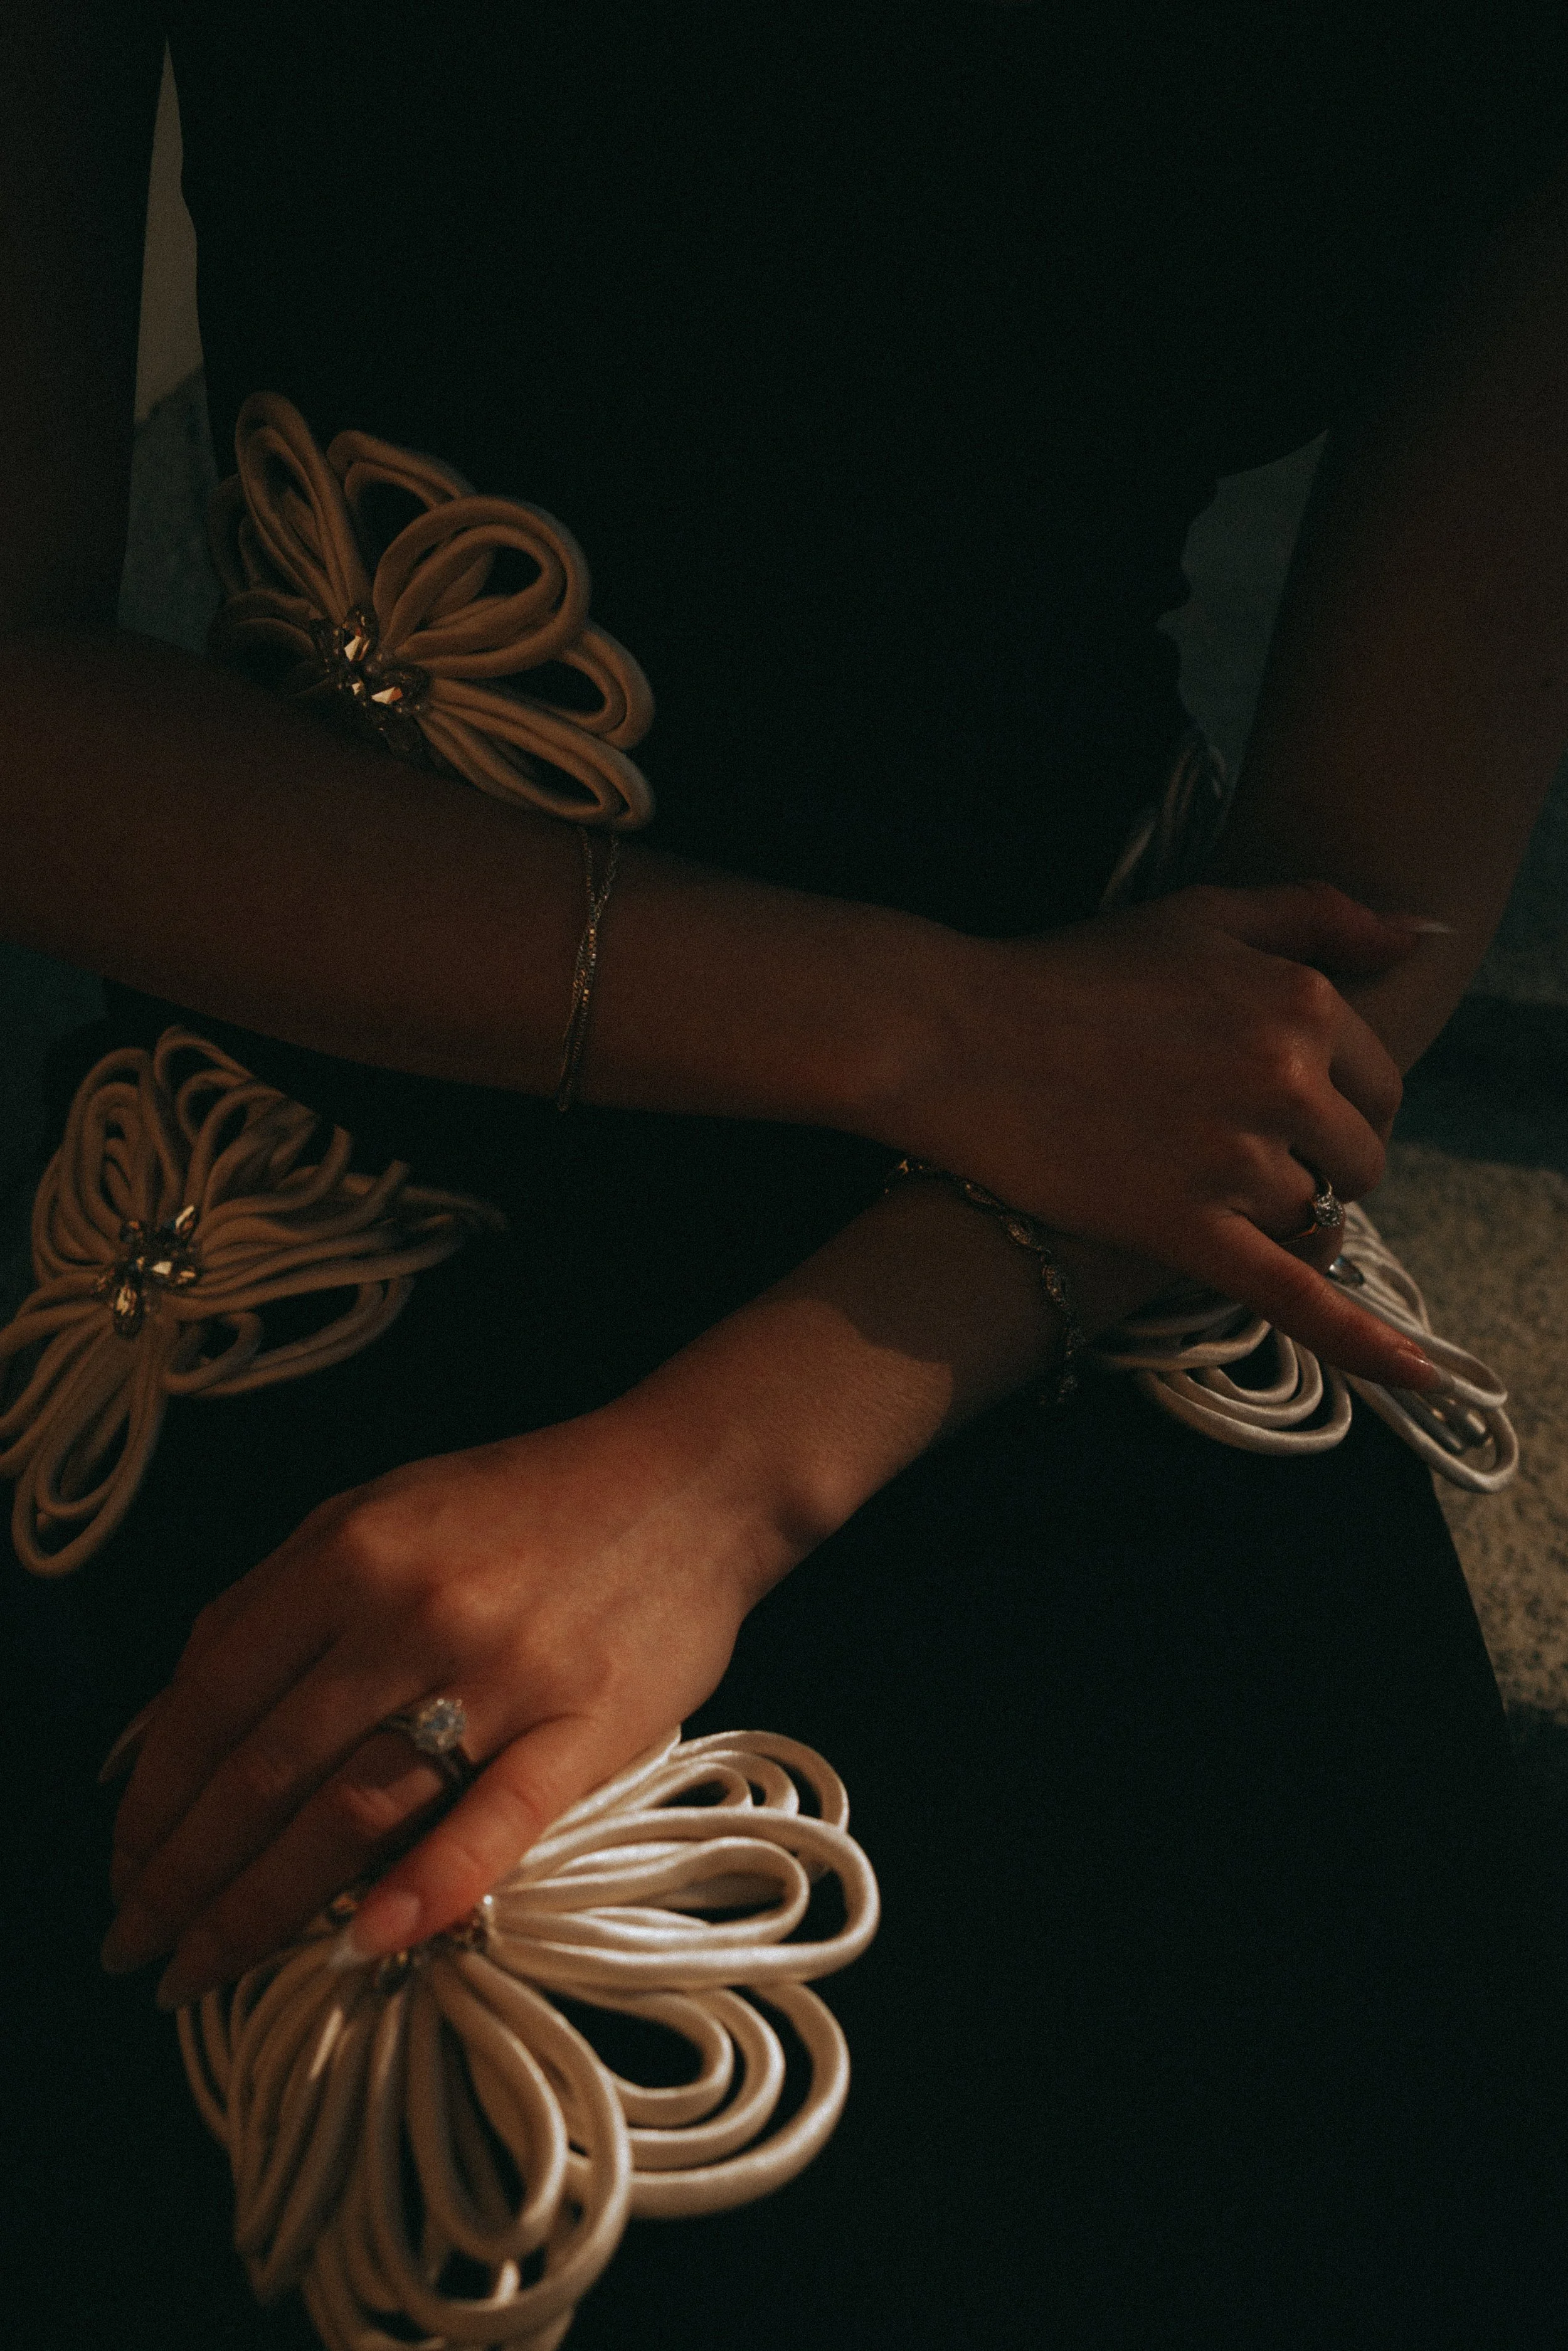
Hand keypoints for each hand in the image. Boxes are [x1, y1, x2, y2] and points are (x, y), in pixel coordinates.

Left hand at [98, 1398, 788, 2006]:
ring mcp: (500, 1672)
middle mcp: (410, 1610)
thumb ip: (273, 1599)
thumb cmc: (521, 1501)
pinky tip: (366, 1943)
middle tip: (138, 1945)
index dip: (152, 1795)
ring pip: (354, 1807)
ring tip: (207, 1968)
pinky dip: (427, 1886)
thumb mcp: (378, 1509)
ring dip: (264, 1904)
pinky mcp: (583, 1725)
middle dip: (184, 1874)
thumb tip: (165, 1720)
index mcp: (349, 1550)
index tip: (122, 1866)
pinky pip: (496, 1819)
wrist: (689, 1479)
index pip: (214, 1696)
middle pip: (265, 1768)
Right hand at [895, 881, 1435, 1386]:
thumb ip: (1319, 914)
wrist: (955, 1036)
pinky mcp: (1185, 1229)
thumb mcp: (1203, 913)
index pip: (1377, 1083)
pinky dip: (1359, 1342)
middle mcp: (1286, 1078)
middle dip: (1318, 1166)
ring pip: (1313, 1219)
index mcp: (1302, 1001)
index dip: (1337, 1105)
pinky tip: (1416, 1379)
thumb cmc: (1071, 971)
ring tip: (1205, 1192)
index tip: (1282, 1108)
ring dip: (1277, 1218)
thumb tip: (1419, 938)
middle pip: (1359, 1159)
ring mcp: (1237, 1160)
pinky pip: (1294, 1295)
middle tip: (1241, 1154)